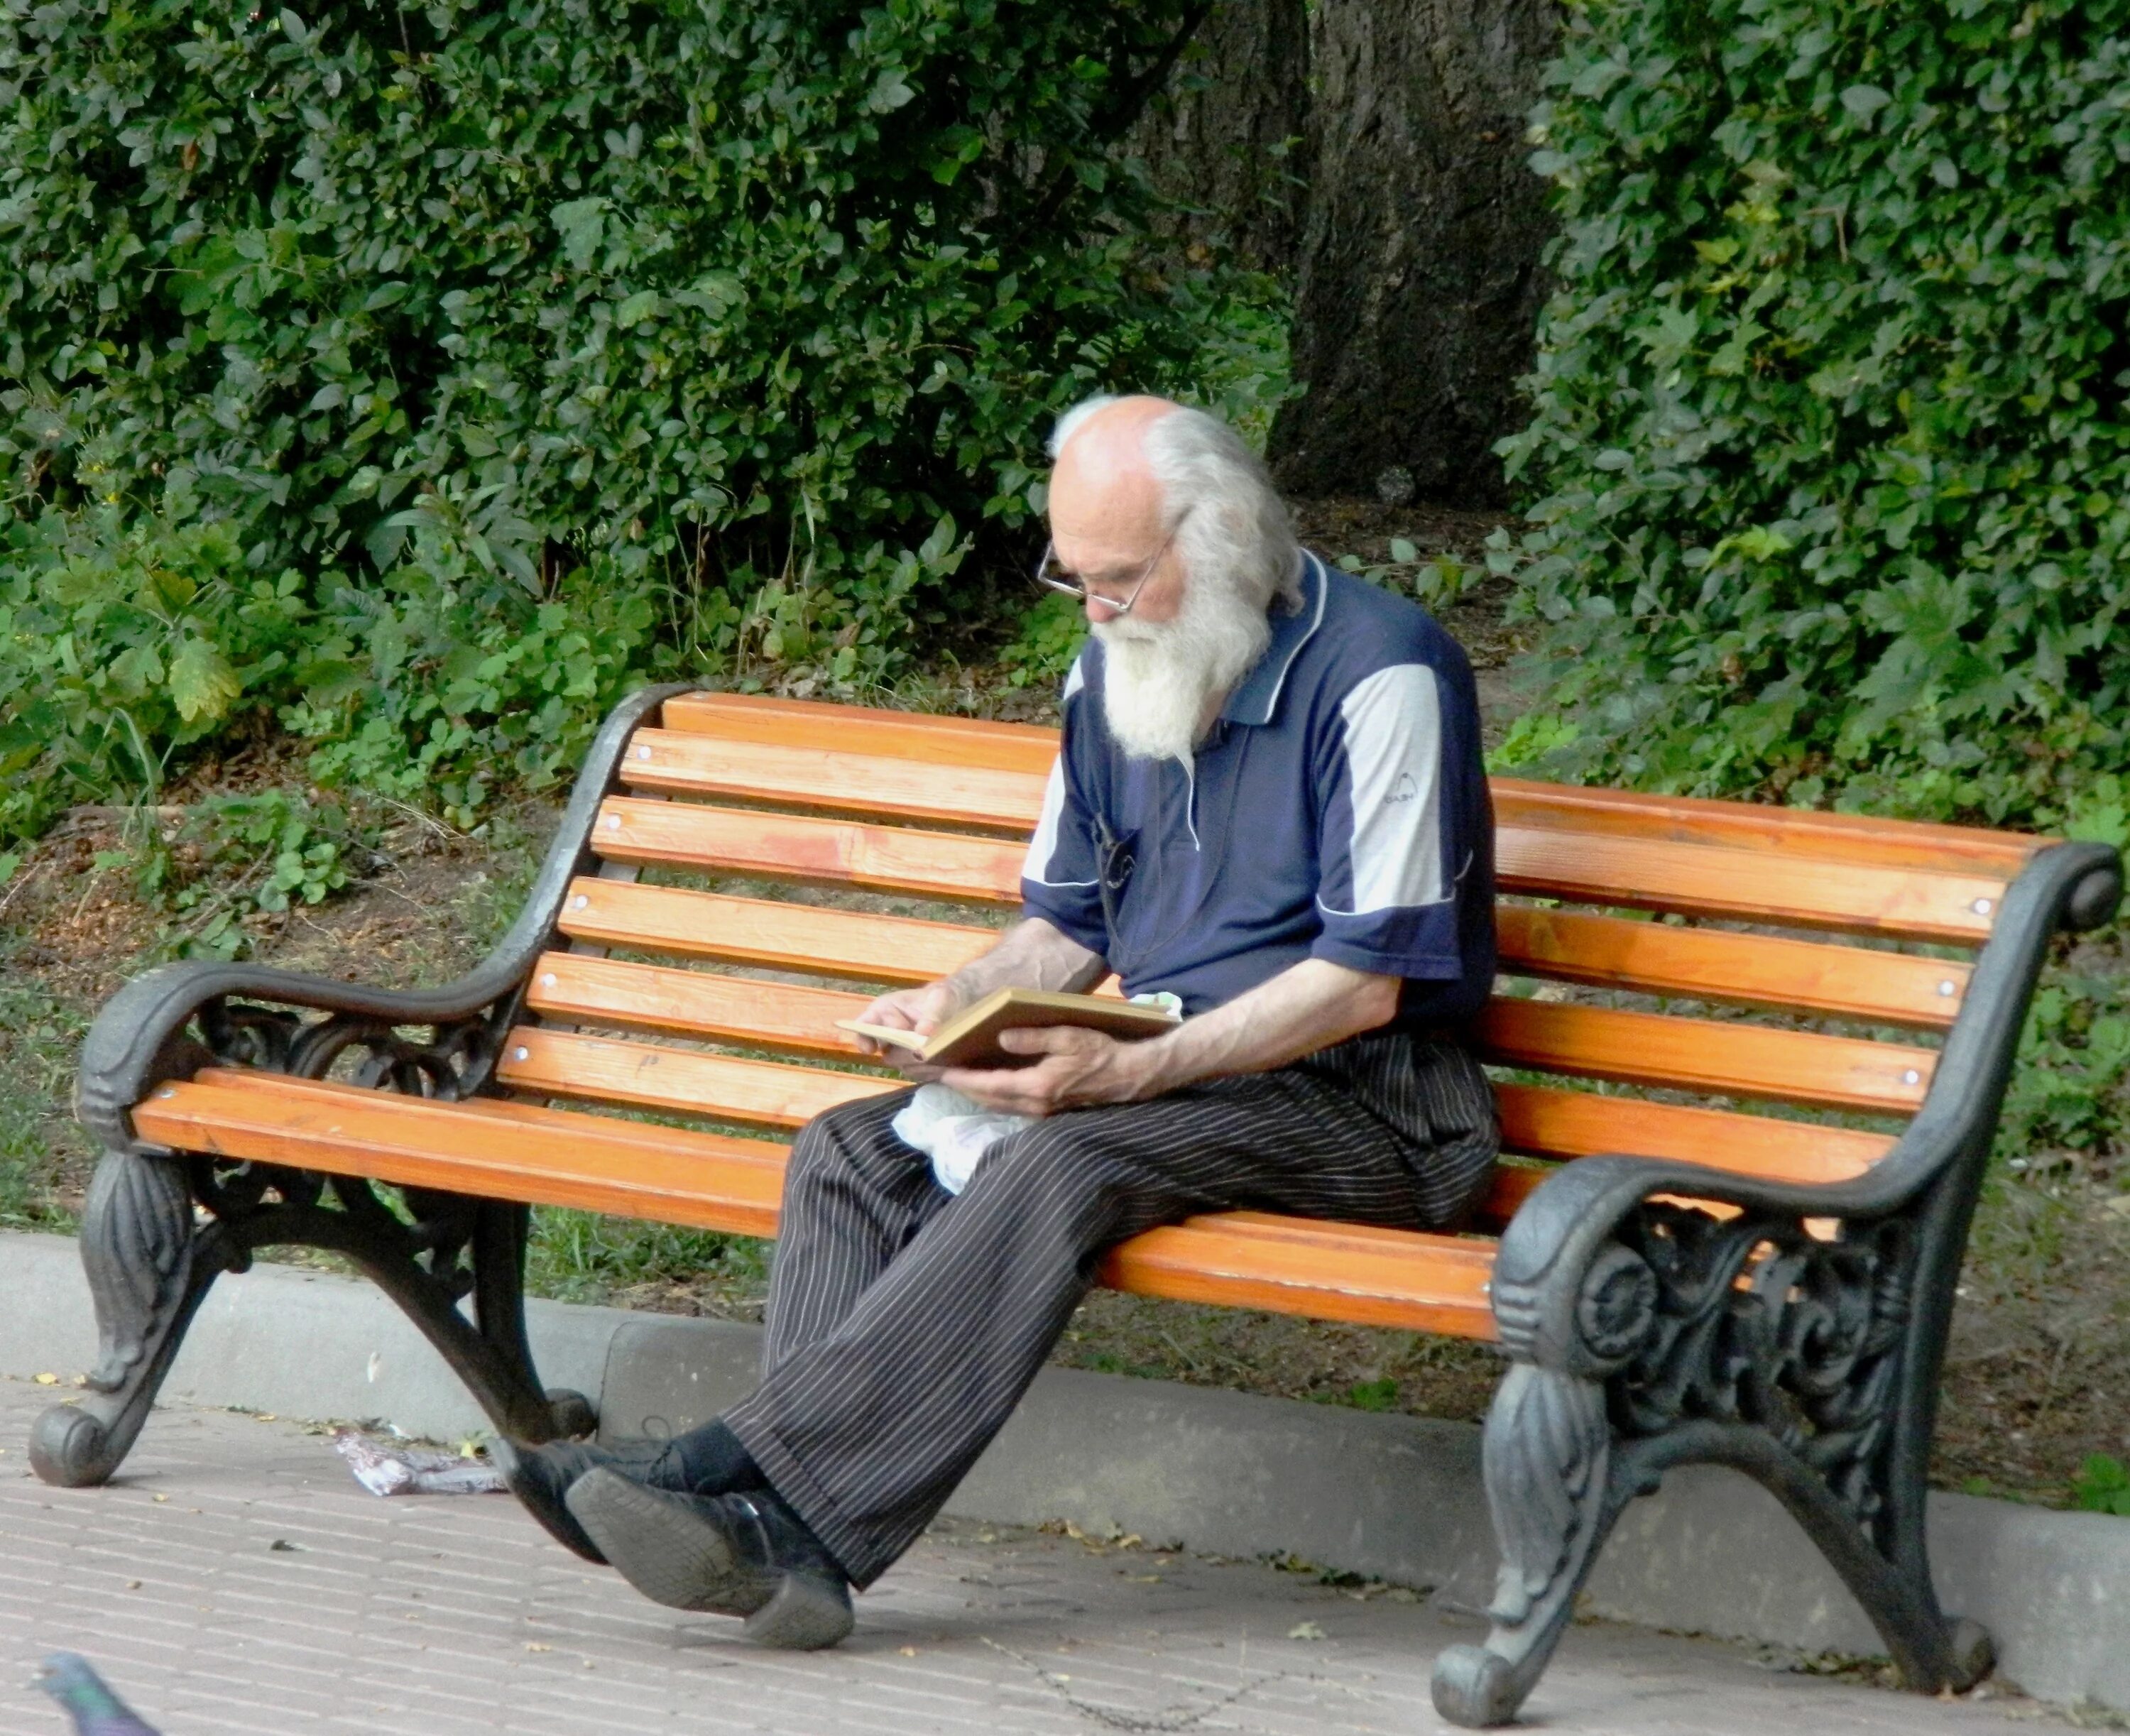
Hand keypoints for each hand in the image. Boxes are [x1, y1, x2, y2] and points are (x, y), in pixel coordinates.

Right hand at [848, 981, 962, 1078]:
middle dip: (904, 1051)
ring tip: (937, 1056)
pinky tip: (941, 1064)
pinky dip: (927, 1071)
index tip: (872, 1049)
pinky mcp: (912, 1063)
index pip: (864, 1025)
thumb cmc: (942, 998)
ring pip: (900, 1063)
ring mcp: (898, 1049)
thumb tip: (923, 1032)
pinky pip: (914, 1072)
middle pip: (885, 1050)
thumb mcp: (941, 999)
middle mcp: (887, 1032)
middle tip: (922, 1050)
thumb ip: (933, 1013)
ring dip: (918, 1062)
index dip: (864, 1037)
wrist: (957, 1009)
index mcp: (885, 1010)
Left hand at [936, 1026, 1165, 1116]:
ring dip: (978, 1094)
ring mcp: (1042, 1112)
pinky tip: (989, 1085)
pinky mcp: (1049, 1112)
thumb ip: (1033, 1038)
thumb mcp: (1067, 1036)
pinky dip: (995, 1096)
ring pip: (999, 1105)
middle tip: (942, 1075)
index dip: (964, 1078)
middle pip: (989, 1099)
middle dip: (964, 1088)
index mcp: (1037, 1086)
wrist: (1128, 1076)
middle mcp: (1036, 1105)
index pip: (989, 1085)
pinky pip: (1012, 1106)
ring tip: (959, 1079)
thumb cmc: (1100, 1052)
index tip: (942, 1071)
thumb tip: (1001, 1039)